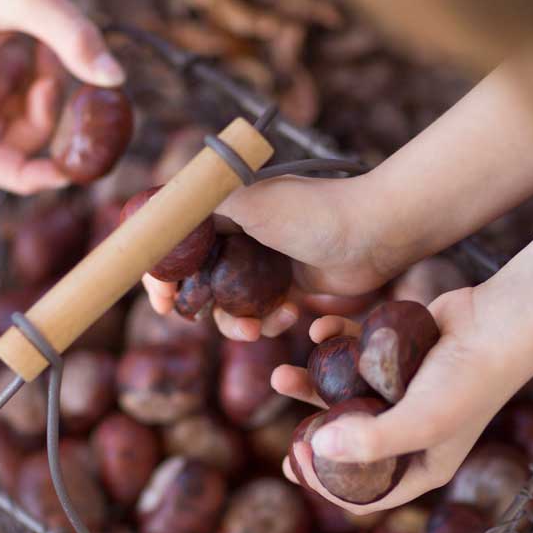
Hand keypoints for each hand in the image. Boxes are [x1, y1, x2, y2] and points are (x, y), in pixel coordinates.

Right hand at [0, 0, 124, 193]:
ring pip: (13, 125)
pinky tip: (42, 46)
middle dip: (44, 118)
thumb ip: (73, 38)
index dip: (28, 176)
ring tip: (48, 48)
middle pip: (5, 145)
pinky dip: (36, 82)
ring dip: (43, 96)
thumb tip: (115, 78)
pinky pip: (12, 101)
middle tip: (60, 73)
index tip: (72, 171)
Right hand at [142, 173, 404, 340]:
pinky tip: (292, 314)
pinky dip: (270, 322)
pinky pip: (262, 315)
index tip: (163, 301)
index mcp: (223, 209)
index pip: (175, 243)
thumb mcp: (250, 202)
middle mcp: (238, 234)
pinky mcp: (288, 287)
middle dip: (199, 306)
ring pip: (229, 306)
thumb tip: (156, 218)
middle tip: (204, 319)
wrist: (375, 233)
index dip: (162, 274)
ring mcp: (262, 262)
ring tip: (258, 330)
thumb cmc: (313, 213)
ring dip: (237, 323)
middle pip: (197, 280)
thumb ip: (200, 209)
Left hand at [275, 286, 532, 514]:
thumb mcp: (422, 421)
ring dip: (309, 386)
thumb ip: (370, 441)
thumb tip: (315, 450)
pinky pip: (353, 354)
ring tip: (280, 376)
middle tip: (285, 438)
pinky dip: (334, 341)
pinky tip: (318, 327)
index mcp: (421, 466)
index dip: (324, 484)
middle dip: (312, 440)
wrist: (500, 320)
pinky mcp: (394, 355)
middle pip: (349, 448)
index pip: (364, 493)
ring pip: (342, 396)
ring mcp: (400, 394)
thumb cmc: (469, 379)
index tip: (295, 459)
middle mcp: (409, 434)